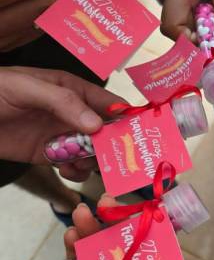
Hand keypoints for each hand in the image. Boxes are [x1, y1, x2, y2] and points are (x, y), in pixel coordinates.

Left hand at [0, 65, 121, 177]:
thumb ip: (63, 102)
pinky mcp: (49, 154)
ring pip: (92, 151)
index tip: (141, 134)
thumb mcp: (26, 88)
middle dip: (113, 145)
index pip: (108, 102)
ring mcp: (61, 134)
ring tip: (80, 164)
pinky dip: (76, 171)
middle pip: (106, 131)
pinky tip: (67, 170)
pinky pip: (73, 165)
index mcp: (72, 89)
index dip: (127, 117)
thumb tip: (97, 125)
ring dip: (93, 161)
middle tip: (117, 160)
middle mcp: (73, 112)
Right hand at [2, 202, 151, 259]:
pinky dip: (73, 249)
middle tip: (107, 203)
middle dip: (116, 229)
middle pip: (122, 255)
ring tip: (83, 213)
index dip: (149, 239)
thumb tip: (158, 257)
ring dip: (91, 234)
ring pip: (96, 256)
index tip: (146, 213)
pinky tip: (71, 235)